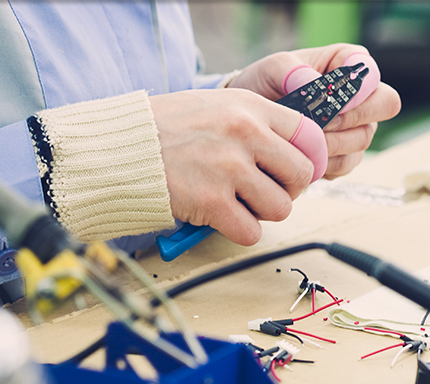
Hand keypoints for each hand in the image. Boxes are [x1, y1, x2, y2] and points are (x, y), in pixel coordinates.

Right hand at [149, 89, 313, 245]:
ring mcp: (229, 168)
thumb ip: (255, 122)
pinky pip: (251, 231)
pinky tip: (222, 217)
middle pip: (301, 175)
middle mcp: (244, 134)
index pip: (309, 134)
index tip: (294, 171)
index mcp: (249, 107)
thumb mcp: (217, 105)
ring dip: (263, 212)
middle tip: (266, 190)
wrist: (120, 148)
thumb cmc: (166, 128)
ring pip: (281, 207)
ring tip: (240, 202)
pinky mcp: (212, 202)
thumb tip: (295, 150)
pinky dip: (240, 230)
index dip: (308, 158)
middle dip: (288, 189)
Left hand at [231, 43, 401, 178]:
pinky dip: (324, 162)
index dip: (355, 89)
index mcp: (349, 63)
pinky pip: (347, 164)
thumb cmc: (265, 85)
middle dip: (349, 118)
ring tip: (300, 139)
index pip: (372, 74)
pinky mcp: (347, 155)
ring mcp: (358, 126)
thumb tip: (318, 89)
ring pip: (364, 139)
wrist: (250, 118)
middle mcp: (362, 96)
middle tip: (317, 123)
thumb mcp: (274, 68)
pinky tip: (302, 154)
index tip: (326, 98)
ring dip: (330, 143)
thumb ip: (296, 72)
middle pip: (385, 105)